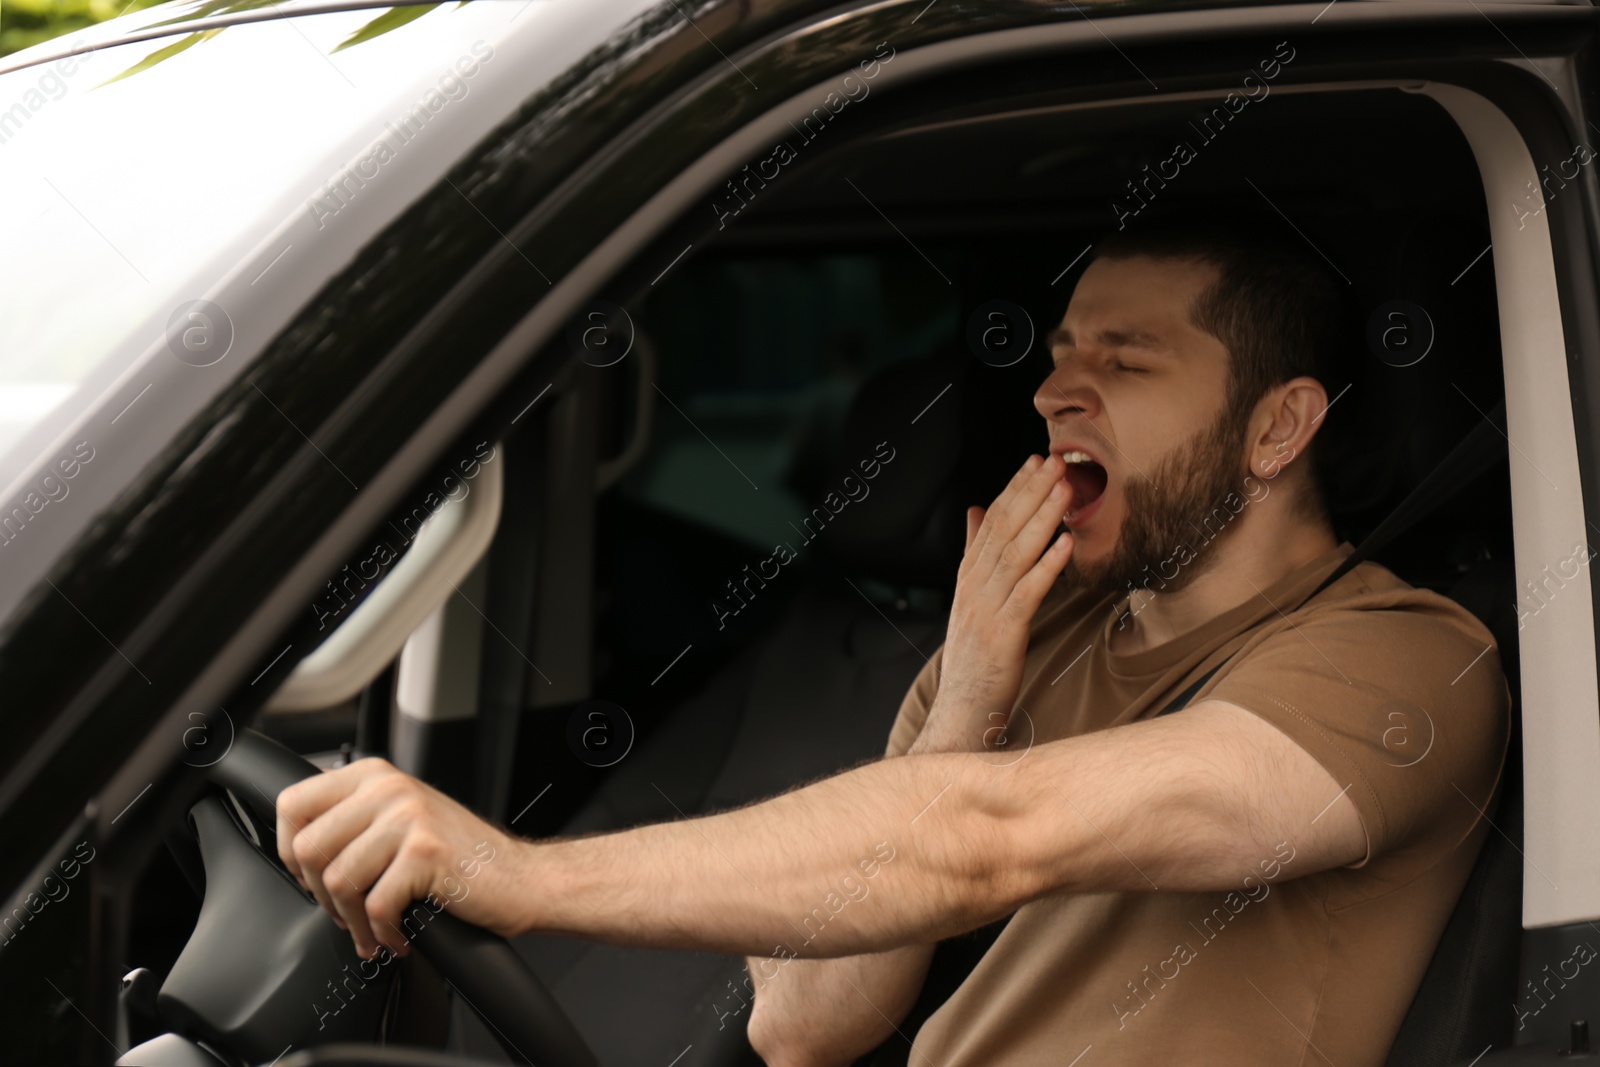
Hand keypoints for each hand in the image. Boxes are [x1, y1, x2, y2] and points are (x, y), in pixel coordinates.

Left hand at [275, 757, 528, 958]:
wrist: (520, 879)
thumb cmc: (461, 859)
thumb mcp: (401, 820)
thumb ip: (354, 819)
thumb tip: (295, 847)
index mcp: (374, 775)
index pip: (293, 803)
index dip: (289, 851)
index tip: (311, 877)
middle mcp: (389, 788)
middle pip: (308, 849)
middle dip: (321, 895)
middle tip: (347, 914)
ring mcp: (408, 817)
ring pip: (338, 881)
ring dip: (352, 922)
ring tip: (373, 931)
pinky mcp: (425, 852)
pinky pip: (375, 906)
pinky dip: (382, 934)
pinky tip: (398, 936)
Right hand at [912, 454, 1074, 753]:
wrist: (959, 712)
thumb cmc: (974, 661)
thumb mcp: (971, 601)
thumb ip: (975, 555)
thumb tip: (976, 511)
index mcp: (968, 578)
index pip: (990, 522)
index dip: (1013, 489)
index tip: (1034, 461)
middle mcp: (973, 588)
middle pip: (1003, 530)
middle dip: (1030, 492)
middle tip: (1055, 461)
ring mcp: (985, 610)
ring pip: (1016, 554)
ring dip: (1042, 519)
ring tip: (1065, 490)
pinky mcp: (1003, 635)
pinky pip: (1027, 593)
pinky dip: (1047, 567)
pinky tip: (1067, 545)